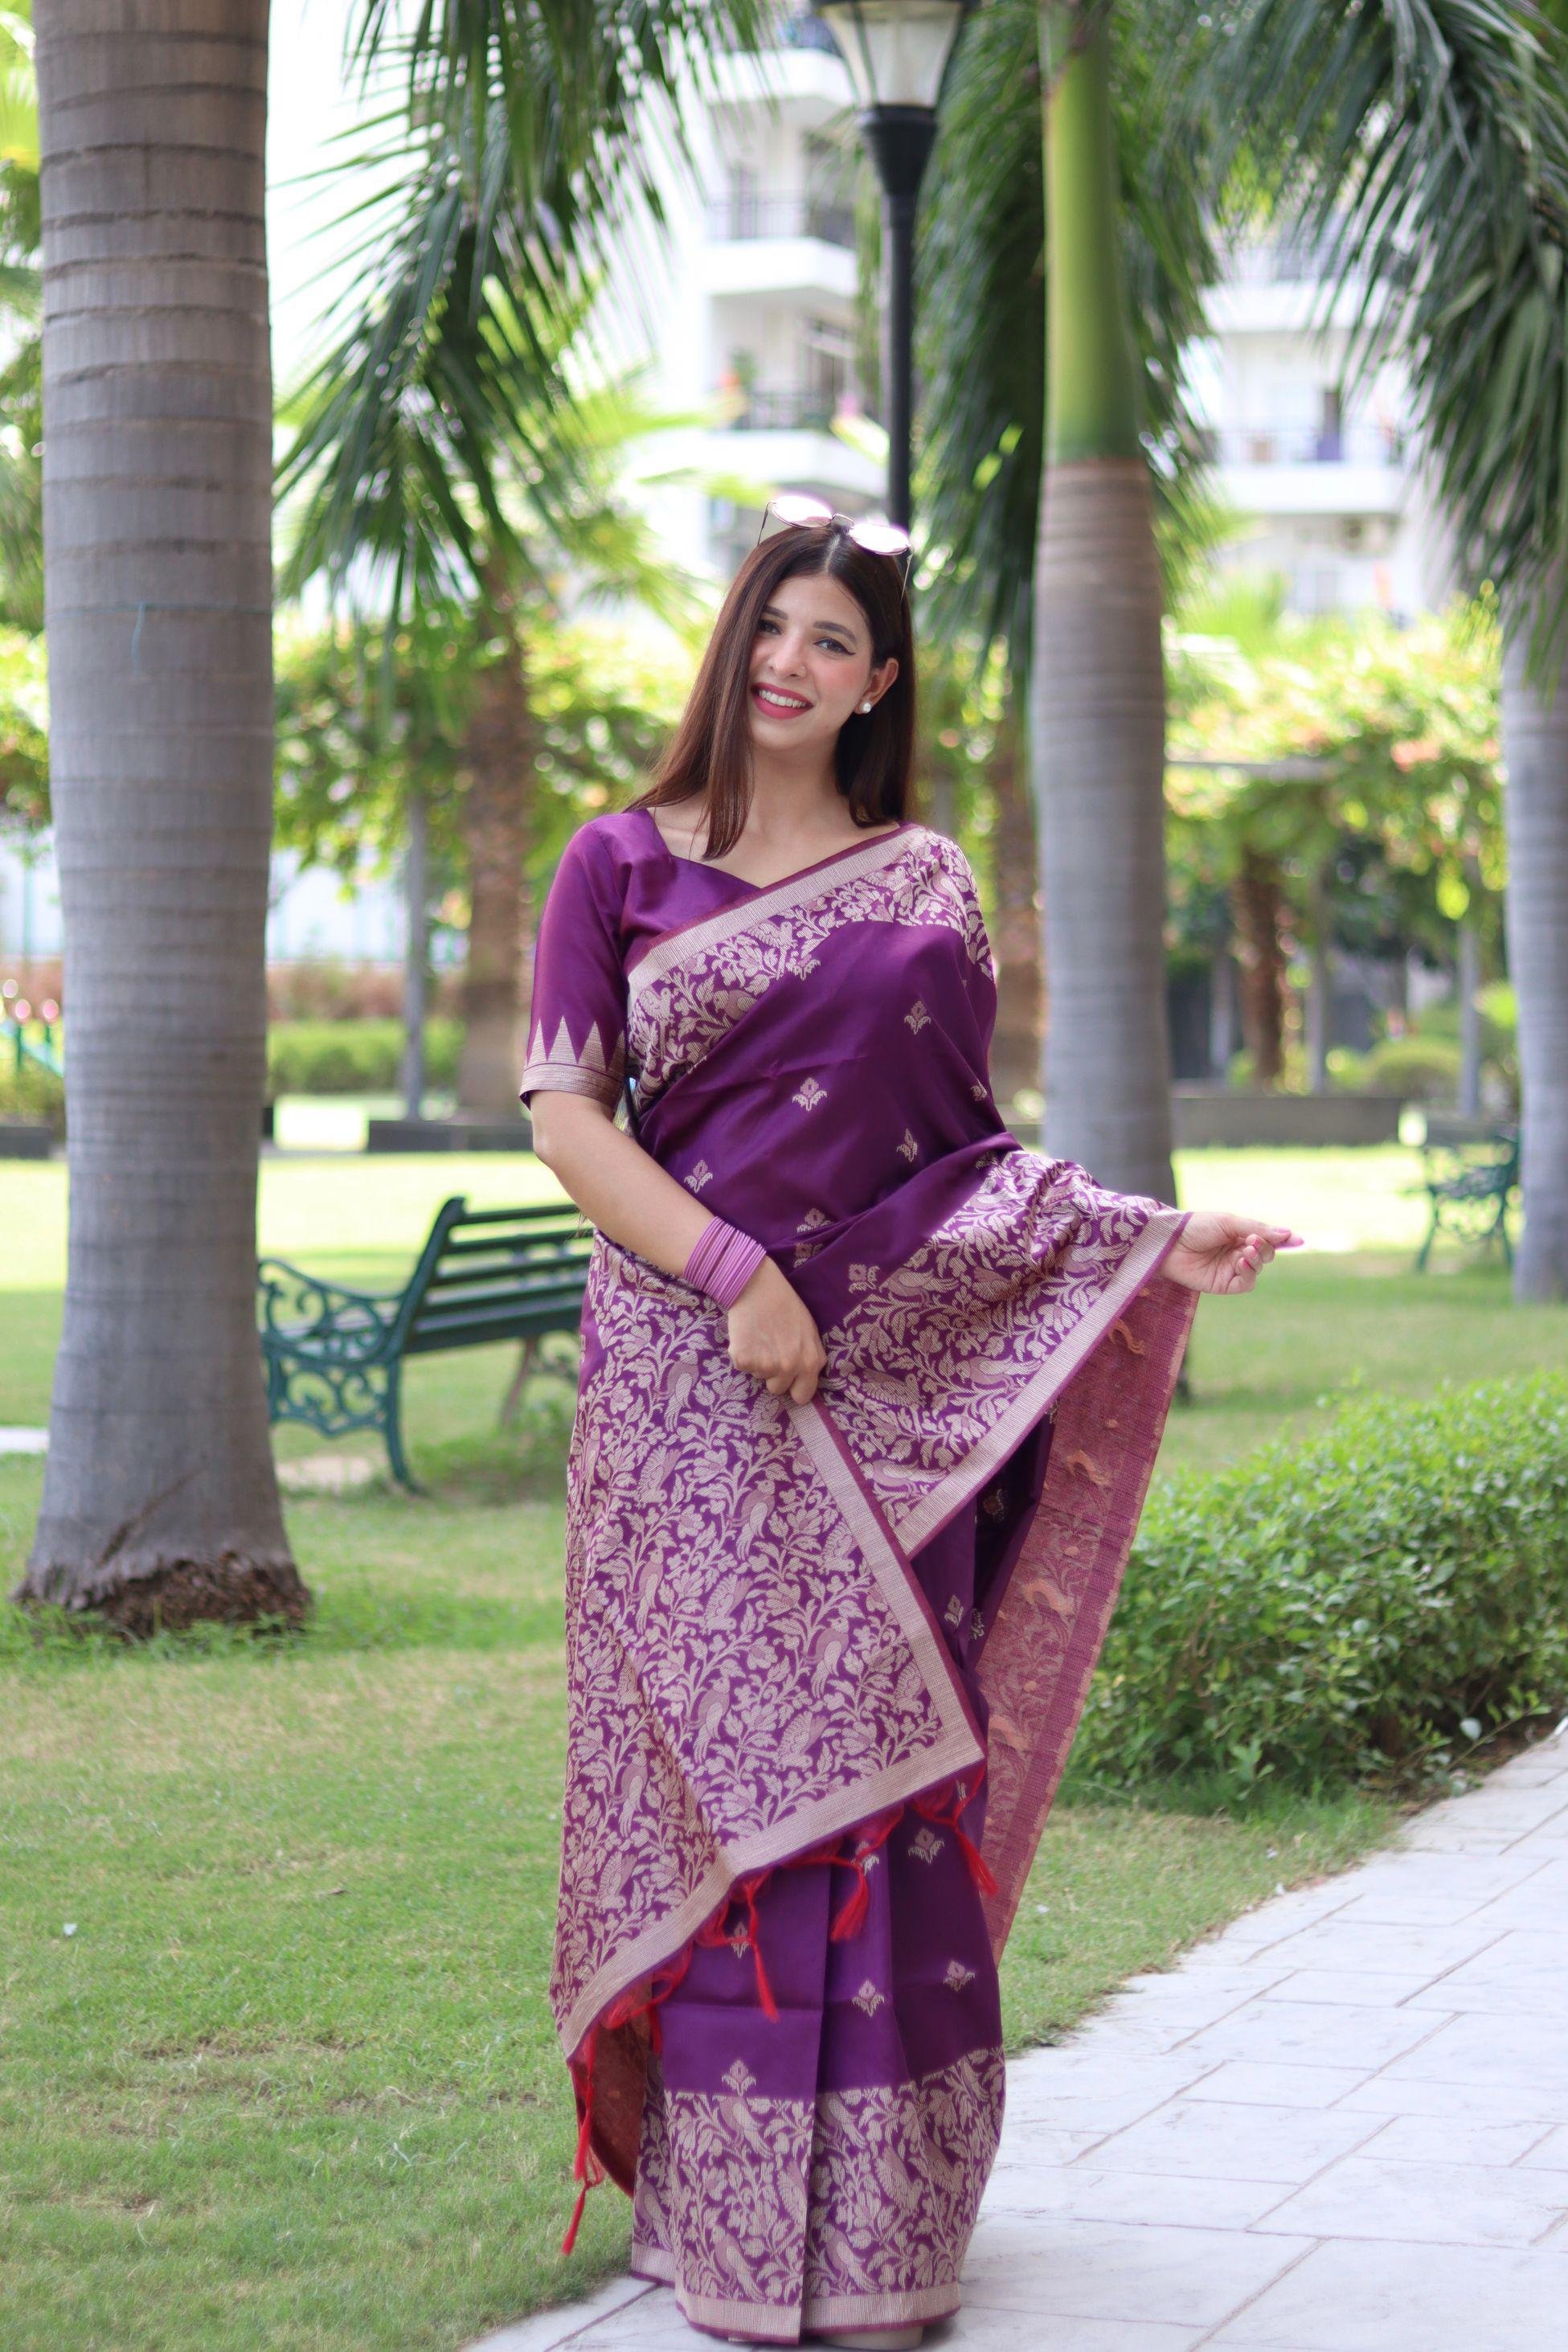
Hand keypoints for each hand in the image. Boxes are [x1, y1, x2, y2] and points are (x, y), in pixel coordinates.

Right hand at [726, 1259, 828, 1403]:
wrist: (757, 1285)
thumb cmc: (786, 1305)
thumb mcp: (810, 1331)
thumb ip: (811, 1356)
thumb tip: (807, 1379)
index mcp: (810, 1362)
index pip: (802, 1395)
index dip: (794, 1386)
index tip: (788, 1377)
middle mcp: (789, 1367)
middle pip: (777, 1389)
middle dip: (773, 1374)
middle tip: (770, 1349)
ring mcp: (765, 1365)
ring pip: (758, 1376)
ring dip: (757, 1361)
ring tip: (759, 1337)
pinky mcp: (743, 1360)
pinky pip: (741, 1366)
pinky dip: (741, 1354)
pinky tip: (747, 1335)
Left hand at [1163, 1210, 1304, 1294]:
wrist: (1169, 1242)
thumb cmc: (1196, 1227)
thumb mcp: (1229, 1222)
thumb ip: (1258, 1229)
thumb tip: (1289, 1234)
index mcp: (1238, 1235)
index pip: (1266, 1239)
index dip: (1282, 1240)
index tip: (1299, 1240)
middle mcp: (1236, 1252)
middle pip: (1265, 1254)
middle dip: (1265, 1248)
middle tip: (1251, 1240)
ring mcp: (1230, 1269)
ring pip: (1258, 1269)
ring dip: (1257, 1259)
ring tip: (1246, 1250)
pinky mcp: (1222, 1284)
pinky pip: (1246, 1283)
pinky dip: (1249, 1273)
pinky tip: (1241, 1262)